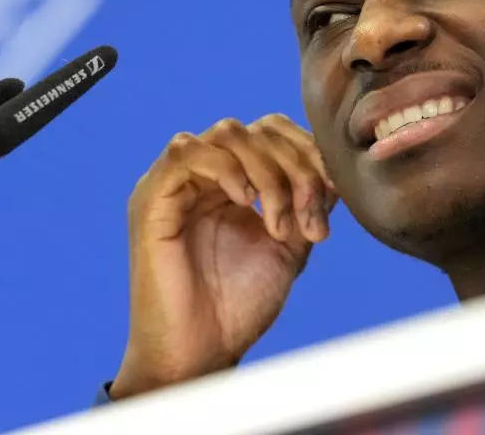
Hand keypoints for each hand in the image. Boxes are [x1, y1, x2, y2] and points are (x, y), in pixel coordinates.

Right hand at [109, 114, 335, 398]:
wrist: (201, 354)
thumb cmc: (238, 306)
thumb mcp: (288, 246)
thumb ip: (305, 203)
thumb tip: (332, 168)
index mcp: (234, 183)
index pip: (272, 132)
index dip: (307, 151)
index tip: (331, 195)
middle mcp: (203, 176)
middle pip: (255, 130)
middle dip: (295, 166)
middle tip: (309, 216)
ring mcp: (176, 184)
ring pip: (226, 134)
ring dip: (267, 171)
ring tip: (277, 221)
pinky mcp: (152, 199)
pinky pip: (184, 153)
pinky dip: (225, 168)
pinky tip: (245, 202)